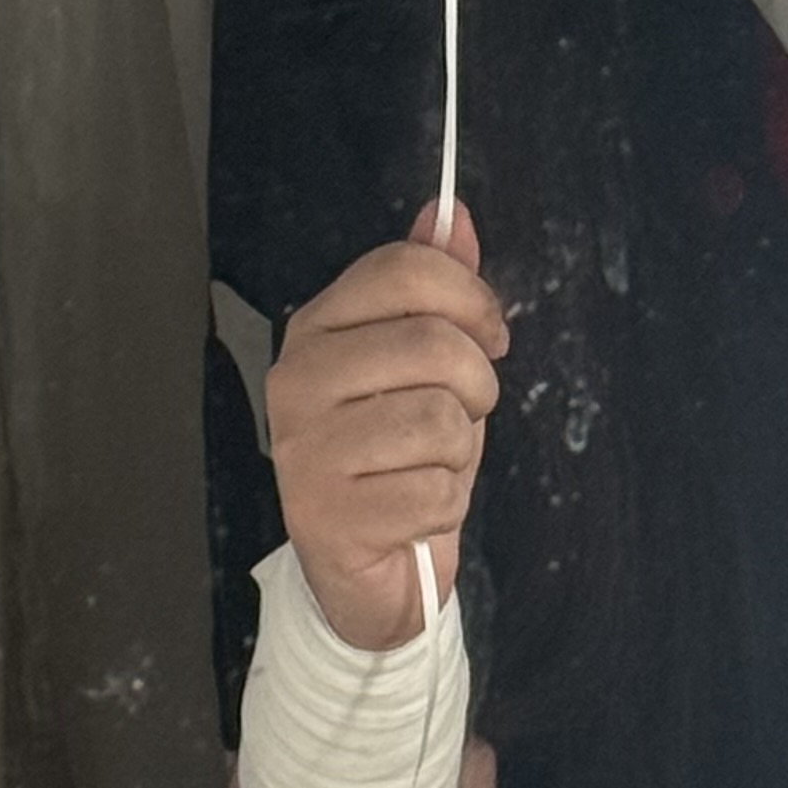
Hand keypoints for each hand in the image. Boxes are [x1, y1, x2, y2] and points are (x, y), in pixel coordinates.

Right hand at [266, 199, 508, 649]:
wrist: (371, 572)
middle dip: (476, 387)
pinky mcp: (325, 515)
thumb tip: (450, 215)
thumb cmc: (402, 458)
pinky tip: (414, 513)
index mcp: (317, 328)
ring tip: (430, 468)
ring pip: (438, 419)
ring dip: (459, 454)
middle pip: (431, 342)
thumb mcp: (427, 366)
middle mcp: (296, 380)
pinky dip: (445, 506)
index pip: (403, 269)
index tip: (490, 337)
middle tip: (459, 418)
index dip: (471, 299)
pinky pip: (433, 491)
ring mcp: (302, 449)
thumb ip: (435, 289)